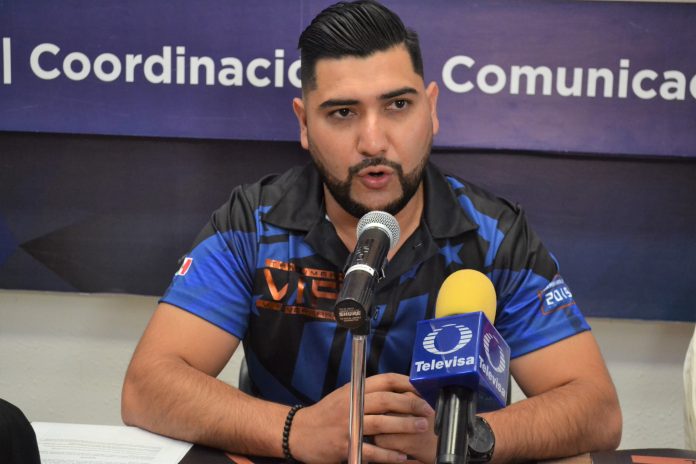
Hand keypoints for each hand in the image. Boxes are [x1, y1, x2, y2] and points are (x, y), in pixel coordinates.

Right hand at [289, 373, 433, 462]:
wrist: (299, 432)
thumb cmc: (326, 414)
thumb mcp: (345, 396)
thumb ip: (367, 393)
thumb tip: (398, 393)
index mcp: (354, 390)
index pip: (385, 380)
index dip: (406, 382)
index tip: (423, 389)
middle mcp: (352, 404)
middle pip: (387, 400)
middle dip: (411, 404)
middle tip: (428, 410)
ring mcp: (348, 425)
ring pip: (382, 423)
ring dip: (405, 426)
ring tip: (422, 428)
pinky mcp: (345, 446)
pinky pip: (372, 451)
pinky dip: (389, 454)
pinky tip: (403, 457)